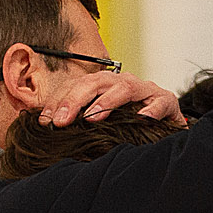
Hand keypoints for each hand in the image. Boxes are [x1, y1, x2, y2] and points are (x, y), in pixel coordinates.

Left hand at [40, 72, 183, 127]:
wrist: (168, 129)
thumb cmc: (131, 127)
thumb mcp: (102, 124)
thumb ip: (79, 124)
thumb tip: (48, 130)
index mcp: (106, 86)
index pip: (78, 86)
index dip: (60, 101)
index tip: (45, 120)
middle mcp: (124, 84)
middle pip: (97, 82)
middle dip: (76, 100)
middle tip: (62, 120)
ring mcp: (146, 91)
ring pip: (125, 87)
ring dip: (107, 102)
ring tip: (92, 117)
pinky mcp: (167, 102)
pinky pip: (160, 102)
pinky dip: (151, 109)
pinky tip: (142, 118)